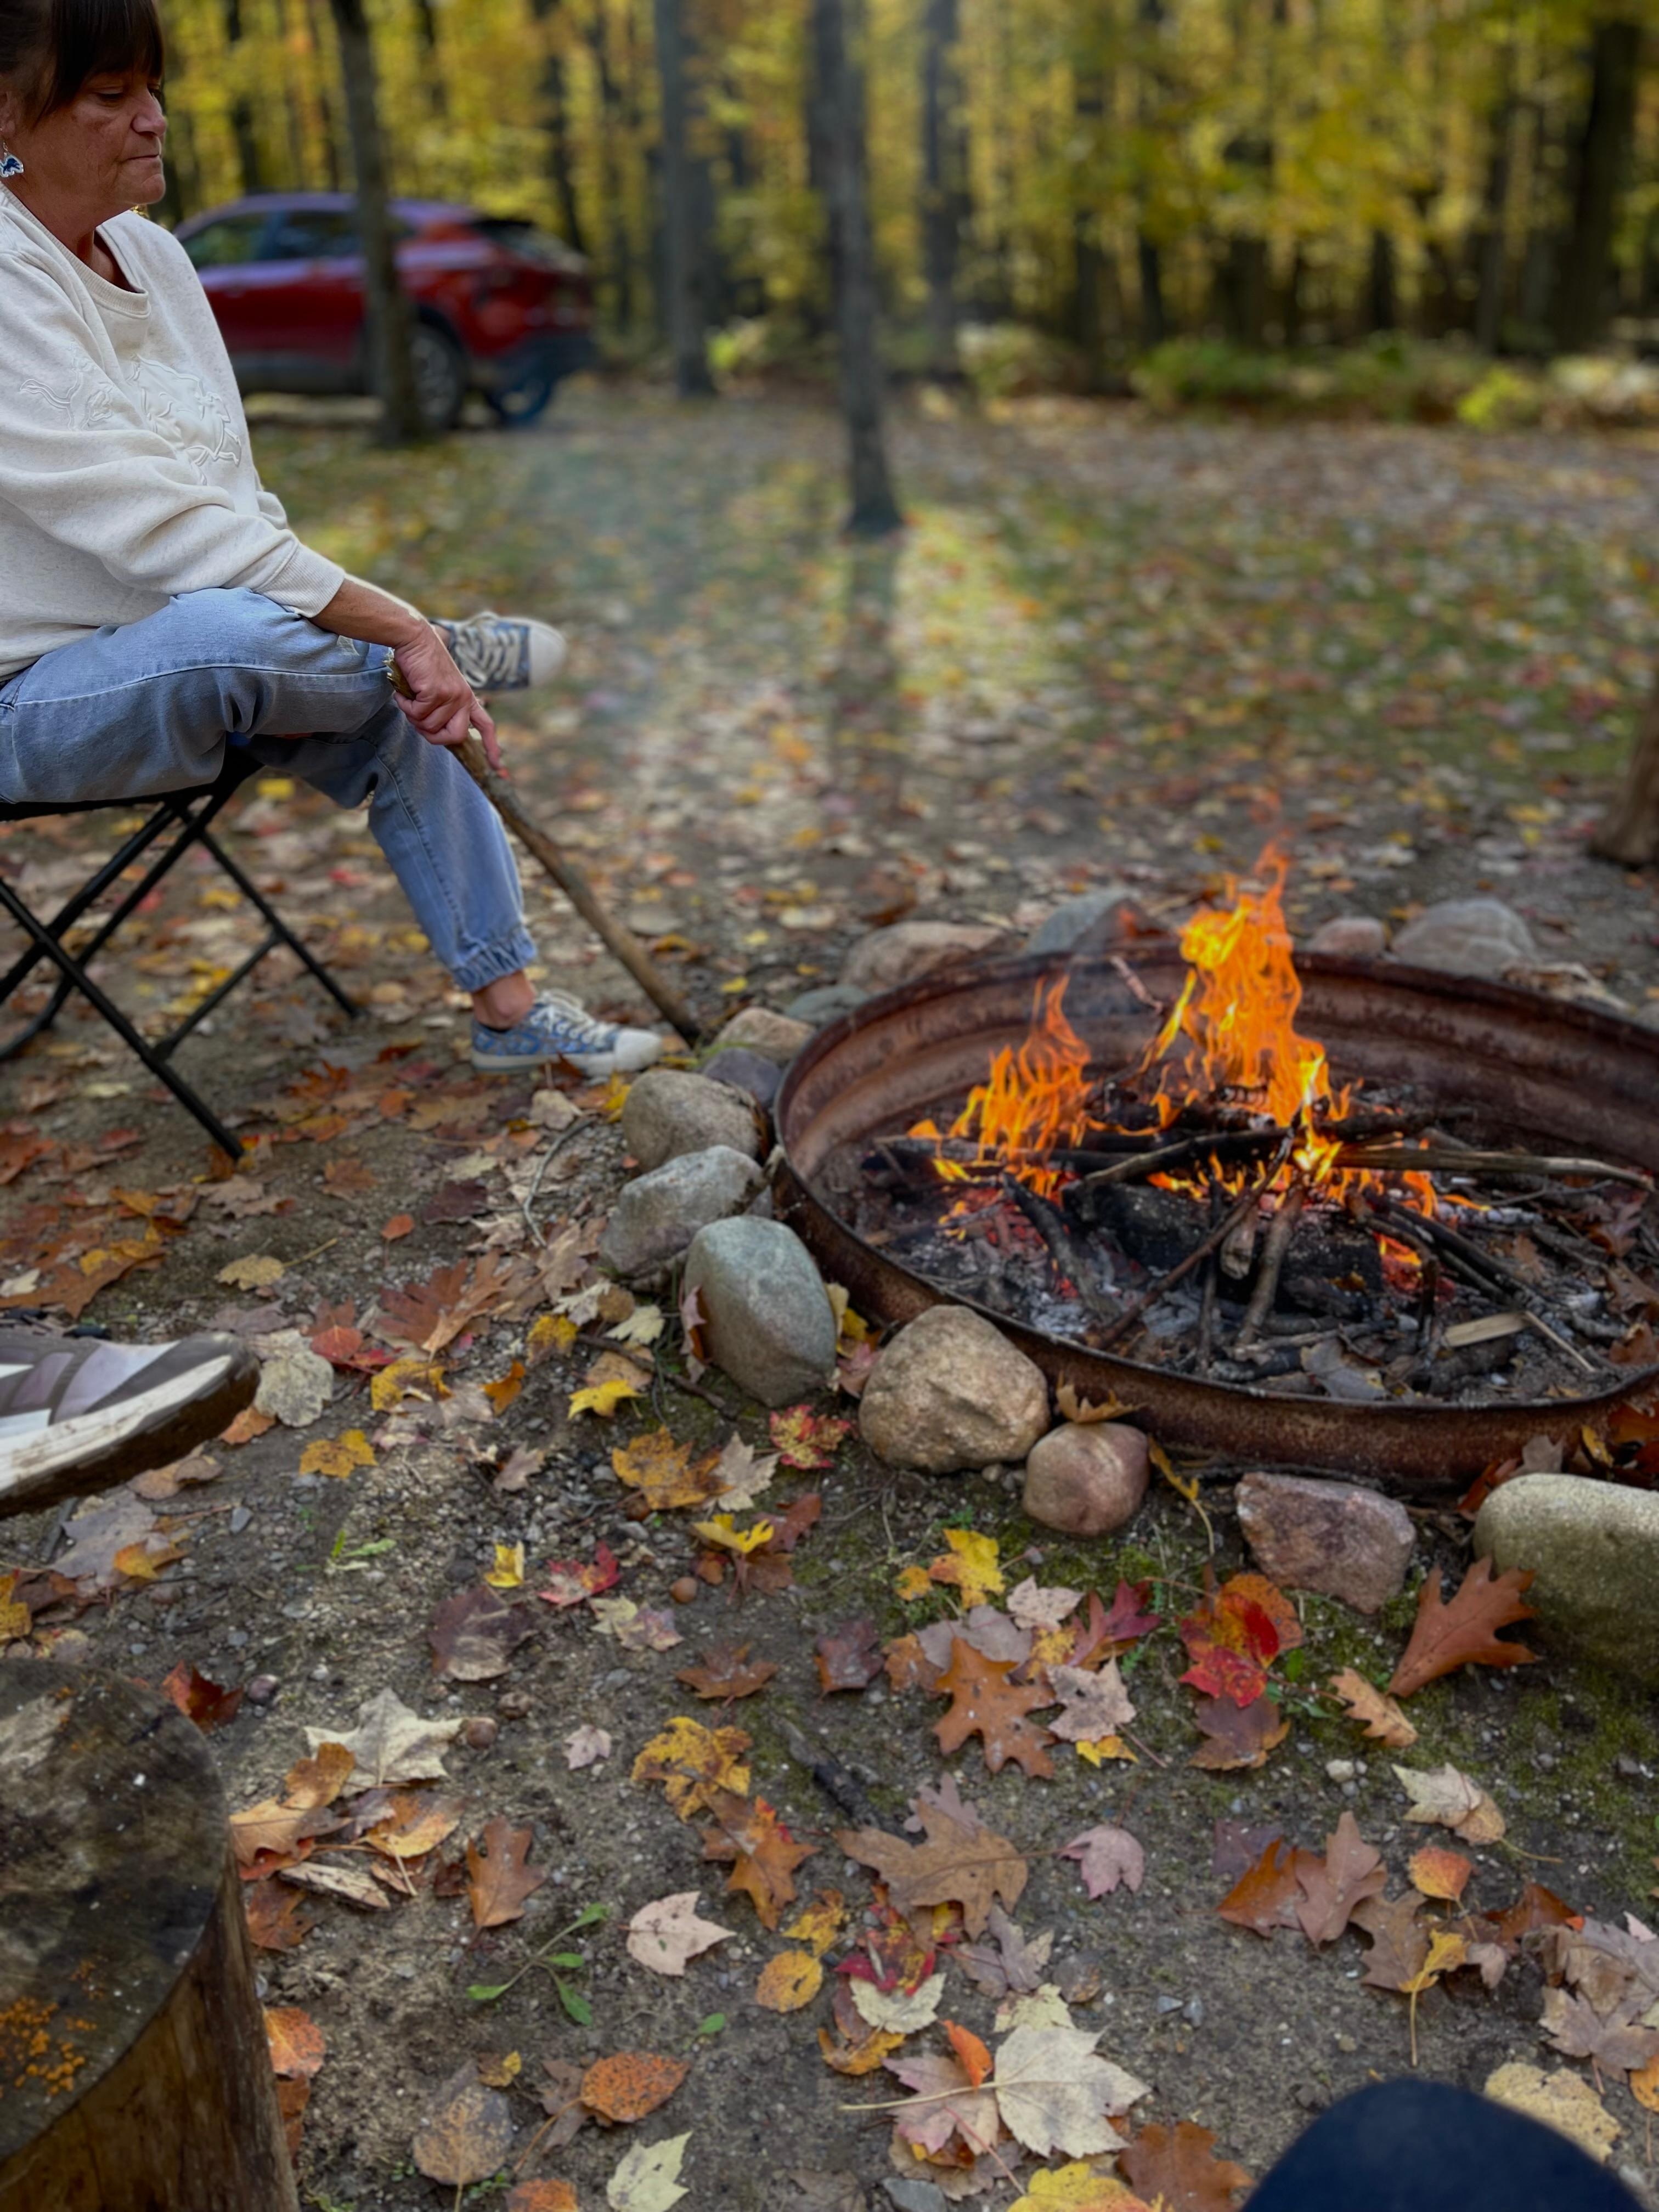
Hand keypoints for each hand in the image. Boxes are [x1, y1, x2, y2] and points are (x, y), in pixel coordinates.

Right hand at [389, 621, 502, 771]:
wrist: (414, 638)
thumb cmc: (422, 664)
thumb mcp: (439, 687)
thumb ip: (443, 708)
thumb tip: (435, 731)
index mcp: (467, 698)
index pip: (486, 726)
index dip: (492, 747)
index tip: (498, 767)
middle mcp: (463, 698)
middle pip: (455, 737)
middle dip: (433, 736)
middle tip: (418, 720)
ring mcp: (451, 696)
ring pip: (430, 727)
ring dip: (414, 717)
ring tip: (410, 698)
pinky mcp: (436, 692)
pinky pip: (418, 715)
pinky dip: (406, 706)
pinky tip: (404, 692)